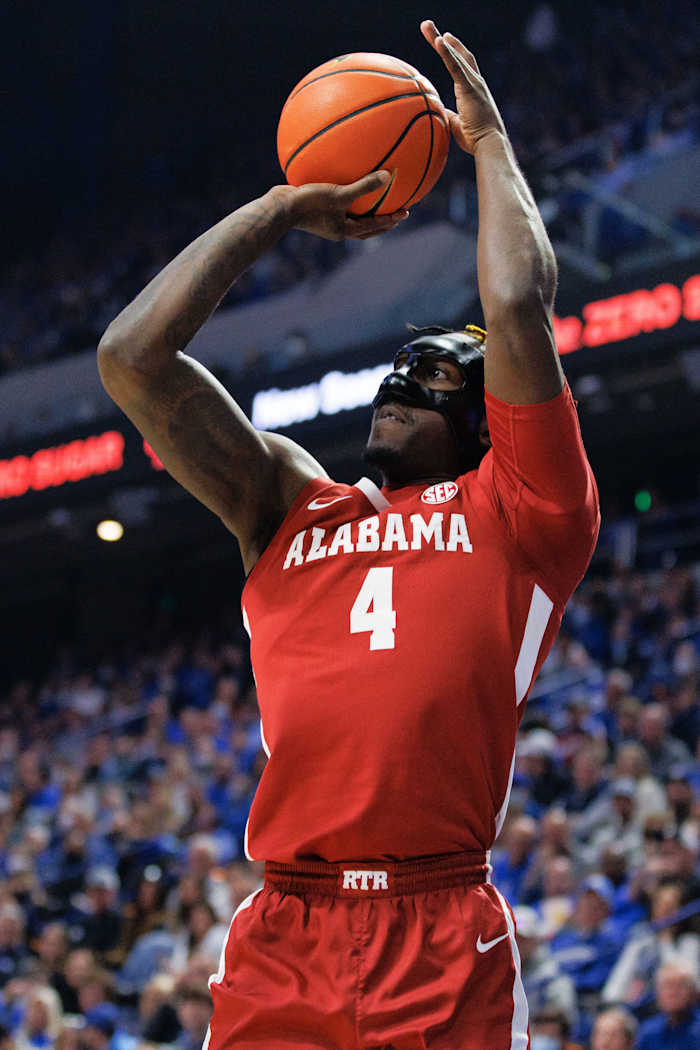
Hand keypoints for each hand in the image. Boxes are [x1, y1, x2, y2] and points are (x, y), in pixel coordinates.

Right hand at [275, 171, 409, 240]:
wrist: (278, 208)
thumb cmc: (309, 204)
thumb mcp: (339, 194)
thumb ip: (364, 186)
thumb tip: (388, 175)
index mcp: (345, 231)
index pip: (374, 226)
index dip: (391, 219)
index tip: (405, 211)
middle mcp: (337, 229)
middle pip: (366, 228)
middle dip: (381, 221)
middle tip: (396, 211)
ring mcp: (326, 221)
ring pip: (350, 217)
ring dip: (363, 211)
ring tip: (373, 199)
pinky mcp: (316, 209)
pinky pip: (336, 202)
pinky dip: (345, 195)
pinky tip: (345, 179)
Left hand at [421, 20, 505, 154]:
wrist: (489, 144)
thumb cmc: (476, 140)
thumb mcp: (457, 126)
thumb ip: (447, 116)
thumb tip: (434, 113)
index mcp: (473, 90)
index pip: (461, 65)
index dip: (453, 51)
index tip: (442, 40)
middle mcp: (475, 82)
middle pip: (458, 54)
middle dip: (443, 39)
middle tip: (428, 26)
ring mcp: (474, 83)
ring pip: (455, 56)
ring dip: (439, 39)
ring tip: (425, 25)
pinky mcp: (470, 87)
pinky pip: (455, 67)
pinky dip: (446, 53)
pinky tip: (437, 40)